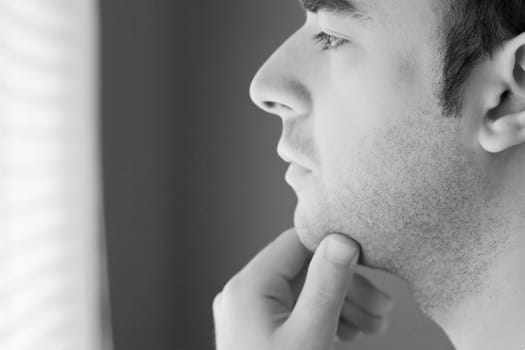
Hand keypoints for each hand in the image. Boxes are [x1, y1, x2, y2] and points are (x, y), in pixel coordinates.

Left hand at [212, 227, 393, 349]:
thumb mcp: (310, 336)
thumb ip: (326, 285)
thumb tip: (343, 238)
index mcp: (249, 286)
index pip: (297, 243)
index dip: (335, 247)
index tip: (371, 260)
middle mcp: (244, 294)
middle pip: (304, 270)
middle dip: (347, 286)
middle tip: (384, 309)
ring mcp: (250, 314)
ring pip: (303, 292)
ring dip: (342, 304)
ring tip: (376, 326)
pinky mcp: (258, 332)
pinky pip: (295, 312)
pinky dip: (325, 318)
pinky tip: (352, 334)